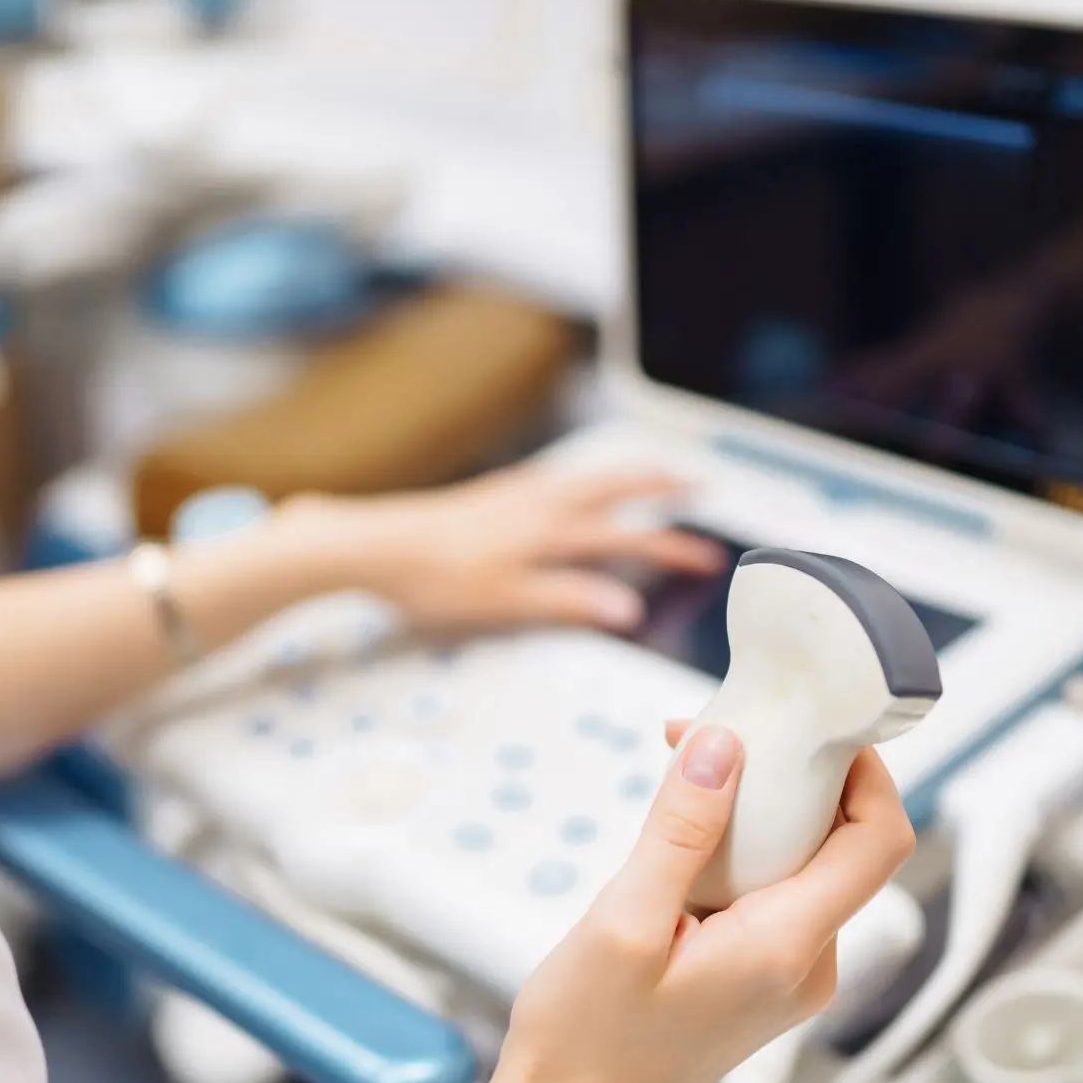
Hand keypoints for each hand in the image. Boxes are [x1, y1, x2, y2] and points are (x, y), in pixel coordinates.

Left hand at [282, 463, 724, 632]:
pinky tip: (569, 486)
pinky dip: (581, 477)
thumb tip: (628, 606)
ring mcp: (514, 493)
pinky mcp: (490, 494)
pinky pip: (554, 477)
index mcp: (550, 531)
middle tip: (695, 484)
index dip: (672, 549)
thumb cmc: (434, 577)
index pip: (627, 539)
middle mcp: (539, 502)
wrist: (372, 544)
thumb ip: (569, 600)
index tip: (709, 559)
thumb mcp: (507, 600)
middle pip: (614, 487)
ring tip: (646, 476)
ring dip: (623, 476)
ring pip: (585, 477)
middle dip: (659, 487)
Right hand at [497, 724, 914, 1082]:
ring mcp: (788, 975)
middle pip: (841, 843)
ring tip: (680, 787)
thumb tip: (727, 747)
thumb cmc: (584, 1039)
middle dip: (787, 779)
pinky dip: (737, 854)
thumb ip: (681, 829)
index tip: (805, 726)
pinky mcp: (760, 977)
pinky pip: (774, 894)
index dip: (863, 771)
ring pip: (803, 865)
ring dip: (754, 815)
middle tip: (710, 740)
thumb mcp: (622, 920)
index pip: (880, 840)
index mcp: (789, 948)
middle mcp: (808, 964)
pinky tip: (677, 847)